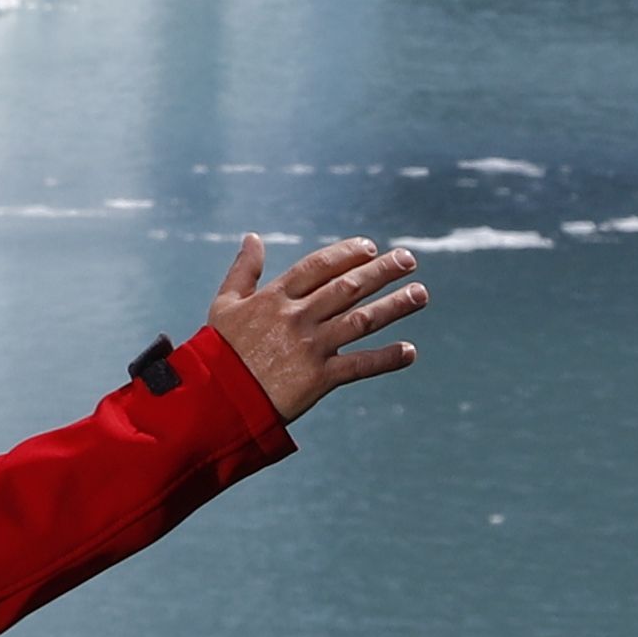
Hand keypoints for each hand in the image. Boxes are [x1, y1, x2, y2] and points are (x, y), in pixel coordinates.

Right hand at [196, 234, 425, 426]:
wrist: (216, 400)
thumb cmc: (218, 351)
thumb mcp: (224, 304)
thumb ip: (243, 270)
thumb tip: (253, 236)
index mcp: (276, 297)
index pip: (319, 266)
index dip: (348, 254)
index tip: (371, 248)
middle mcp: (298, 317)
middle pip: (348, 287)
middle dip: (382, 272)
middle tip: (409, 260)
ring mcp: (311, 347)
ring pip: (362, 321)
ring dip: (394, 306)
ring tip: (421, 294)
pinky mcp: (319, 379)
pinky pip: (360, 365)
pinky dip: (386, 358)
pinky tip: (409, 352)